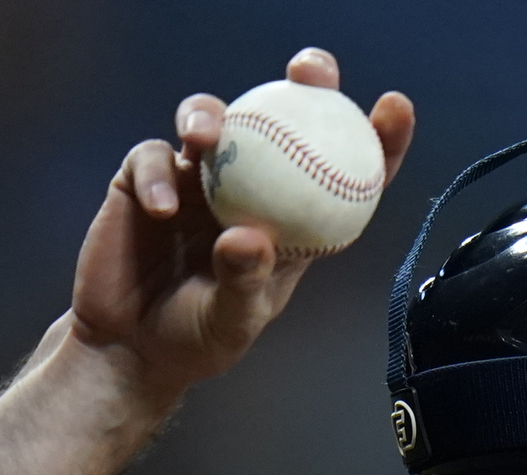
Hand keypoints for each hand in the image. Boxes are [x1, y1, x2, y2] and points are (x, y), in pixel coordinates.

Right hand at [67, 47, 415, 404]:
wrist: (132, 349)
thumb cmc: (198, 339)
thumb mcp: (232, 321)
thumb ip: (244, 281)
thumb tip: (248, 238)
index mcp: (292, 220)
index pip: (344, 170)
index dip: (376, 137)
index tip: (394, 107)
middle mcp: (249, 187)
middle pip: (285, 119)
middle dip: (306, 84)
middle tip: (308, 72)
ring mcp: (197, 179)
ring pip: (212, 120)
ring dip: (210, 116)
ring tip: (205, 138)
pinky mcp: (145, 180)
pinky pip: (152, 158)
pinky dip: (156, 175)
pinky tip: (160, 206)